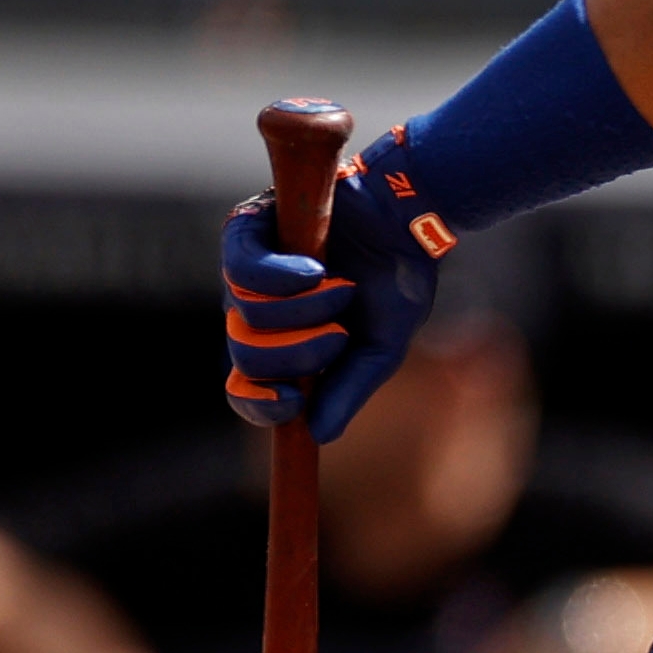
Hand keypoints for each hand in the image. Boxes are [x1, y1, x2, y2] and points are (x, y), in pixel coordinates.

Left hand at [219, 156, 441, 443]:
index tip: (292, 404)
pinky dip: (278, 277)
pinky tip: (314, 271)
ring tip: (342, 289)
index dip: (261, 404)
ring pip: (244, 314)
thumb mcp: (381, 348)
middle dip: (295, 353)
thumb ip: (348, 389)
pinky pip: (242, 267)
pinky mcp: (249, 229)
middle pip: (245, 354)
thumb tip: (318, 435)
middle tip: (338, 335)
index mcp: (285, 345)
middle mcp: (258, 311)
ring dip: (299, 311)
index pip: (247, 389)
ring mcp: (248, 270)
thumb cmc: (395, 279)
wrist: (411, 217)